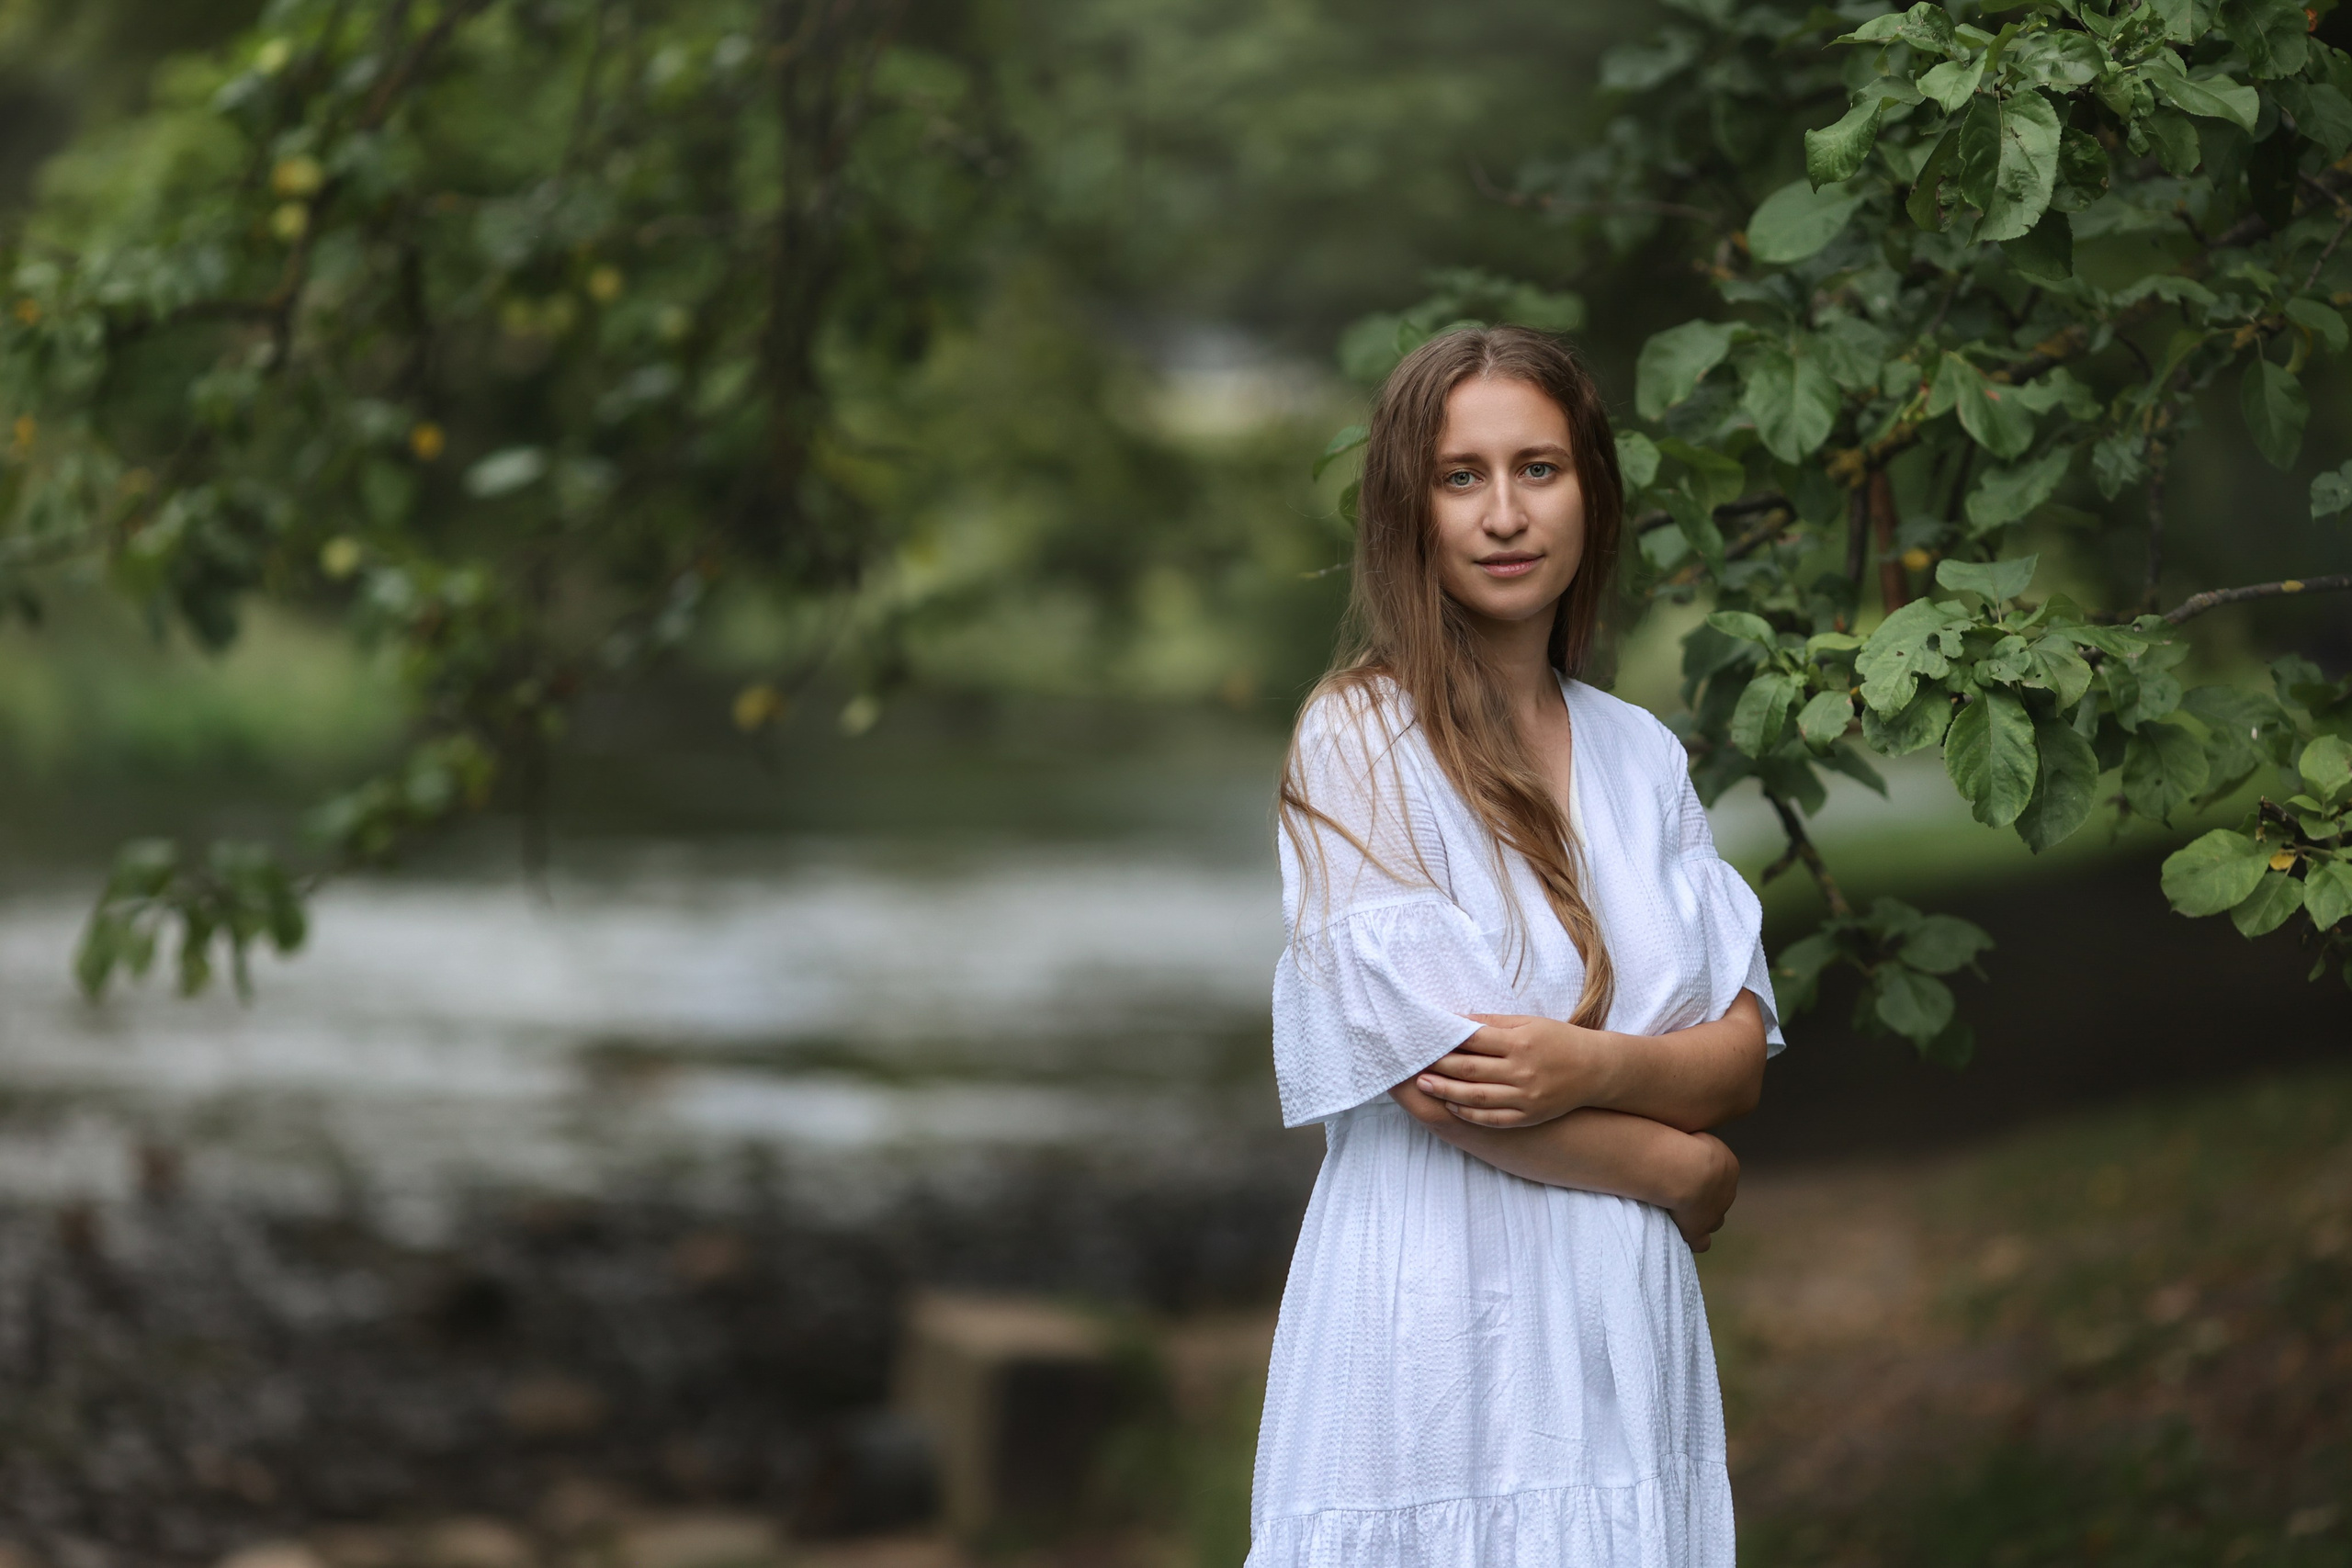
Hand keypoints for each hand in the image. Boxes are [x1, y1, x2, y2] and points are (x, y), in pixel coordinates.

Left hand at [1412, 1014, 1609, 1127]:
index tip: (1423, 1038)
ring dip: (1445, 1091)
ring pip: (1475, 1097)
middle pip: (1469, 1069)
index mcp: (1520, 1042)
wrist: (1596, 1070)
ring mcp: (1525, 1097)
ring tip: (1423, 1085)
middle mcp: (1522, 1071)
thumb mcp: (1529, 1022)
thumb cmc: (1558, 1040)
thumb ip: (1492, 1022)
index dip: (1445, 1040)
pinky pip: (1493, 1119)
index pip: (1473, 1041)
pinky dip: (1469, 1114)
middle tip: (1412, 1063)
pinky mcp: (1529, 1116)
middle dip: (1438, 1066)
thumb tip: (1457, 1020)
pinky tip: (1451, 1106)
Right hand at [1667, 1133, 1738, 1253]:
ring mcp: (1714, 1213)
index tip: (1687, 1171)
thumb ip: (1692, 1136)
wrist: (1685, 1169)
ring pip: (1714, 1220)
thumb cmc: (1684, 1143)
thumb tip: (1681, 1126)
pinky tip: (1685, 1236)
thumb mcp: (1692, 1128)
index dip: (1704, 1175)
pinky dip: (1695, 1239)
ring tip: (1682, 1212)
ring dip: (1702, 1217)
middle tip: (1684, 1190)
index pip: (1720, 1174)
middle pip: (1719, 1198)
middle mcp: (1727, 1192)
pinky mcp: (1699, 1230)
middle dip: (1706, 1196)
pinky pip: (1702, 1242)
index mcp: (1728, 1167)